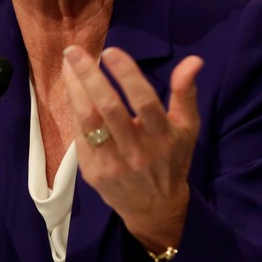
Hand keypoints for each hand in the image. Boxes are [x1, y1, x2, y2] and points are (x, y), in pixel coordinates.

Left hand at [62, 46, 202, 252]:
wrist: (155, 209)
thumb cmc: (172, 160)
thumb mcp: (187, 128)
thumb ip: (186, 93)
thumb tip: (193, 60)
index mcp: (163, 138)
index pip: (144, 101)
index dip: (127, 75)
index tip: (110, 51)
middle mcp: (137, 152)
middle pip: (109, 108)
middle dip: (89, 76)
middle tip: (74, 51)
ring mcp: (112, 164)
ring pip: (88, 121)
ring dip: (75, 90)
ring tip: (68, 65)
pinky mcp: (93, 172)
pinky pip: (80, 135)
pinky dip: (74, 109)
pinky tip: (72, 90)